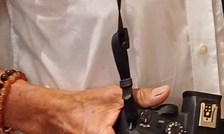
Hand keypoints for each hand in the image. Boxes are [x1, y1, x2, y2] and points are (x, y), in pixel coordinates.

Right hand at [9, 82, 170, 133]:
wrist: (60, 113)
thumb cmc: (83, 106)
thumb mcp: (115, 96)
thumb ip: (141, 97)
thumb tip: (162, 93)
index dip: (138, 133)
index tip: (142, 129)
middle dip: (132, 131)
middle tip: (123, 124)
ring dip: (126, 132)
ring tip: (116, 124)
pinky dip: (116, 132)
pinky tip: (113, 127)